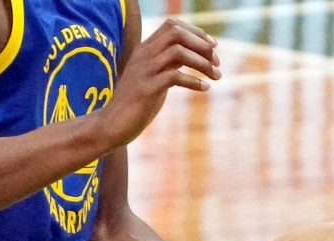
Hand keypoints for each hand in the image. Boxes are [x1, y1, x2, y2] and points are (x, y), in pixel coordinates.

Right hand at [98, 18, 221, 147]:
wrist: (115, 123)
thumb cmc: (138, 101)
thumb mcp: (154, 75)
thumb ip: (169, 62)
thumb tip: (194, 56)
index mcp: (146, 49)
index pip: (172, 25)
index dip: (195, 32)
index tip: (213, 46)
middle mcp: (144, 55)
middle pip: (176, 34)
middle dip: (202, 45)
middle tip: (217, 62)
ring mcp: (145, 71)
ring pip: (178, 52)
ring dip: (202, 63)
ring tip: (216, 76)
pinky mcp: (148, 89)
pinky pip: (175, 77)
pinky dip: (194, 81)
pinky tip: (205, 88)